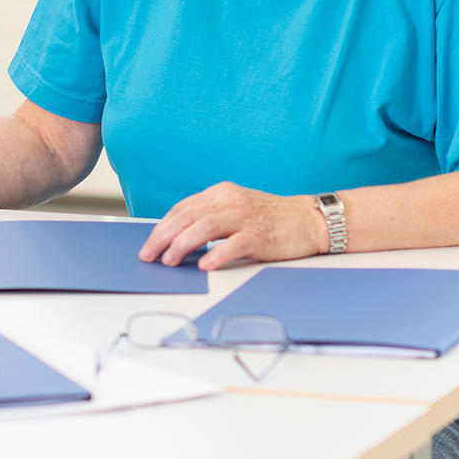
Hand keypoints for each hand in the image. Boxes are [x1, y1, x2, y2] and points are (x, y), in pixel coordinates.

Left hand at [138, 183, 325, 270]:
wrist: (309, 219)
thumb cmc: (270, 218)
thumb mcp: (235, 209)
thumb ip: (210, 218)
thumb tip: (177, 239)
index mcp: (220, 193)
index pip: (182, 209)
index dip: (161, 227)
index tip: (149, 245)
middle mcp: (229, 201)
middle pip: (187, 216)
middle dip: (162, 237)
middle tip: (149, 256)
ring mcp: (245, 217)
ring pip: (204, 227)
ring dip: (182, 245)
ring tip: (170, 261)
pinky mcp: (260, 235)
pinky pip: (234, 244)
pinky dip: (217, 254)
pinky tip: (204, 265)